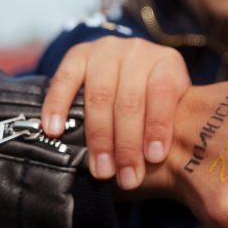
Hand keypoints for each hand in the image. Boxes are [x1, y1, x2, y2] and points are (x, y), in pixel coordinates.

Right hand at [41, 37, 189, 189]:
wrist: (129, 70)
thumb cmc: (155, 100)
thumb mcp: (172, 107)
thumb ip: (166, 128)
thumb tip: (154, 166)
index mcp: (167, 63)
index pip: (162, 92)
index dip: (158, 125)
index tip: (154, 158)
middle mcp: (137, 51)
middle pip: (130, 100)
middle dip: (127, 144)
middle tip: (125, 177)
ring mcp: (106, 50)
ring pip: (100, 96)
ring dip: (99, 137)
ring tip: (100, 169)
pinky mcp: (77, 54)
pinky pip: (65, 79)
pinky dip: (57, 106)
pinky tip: (54, 130)